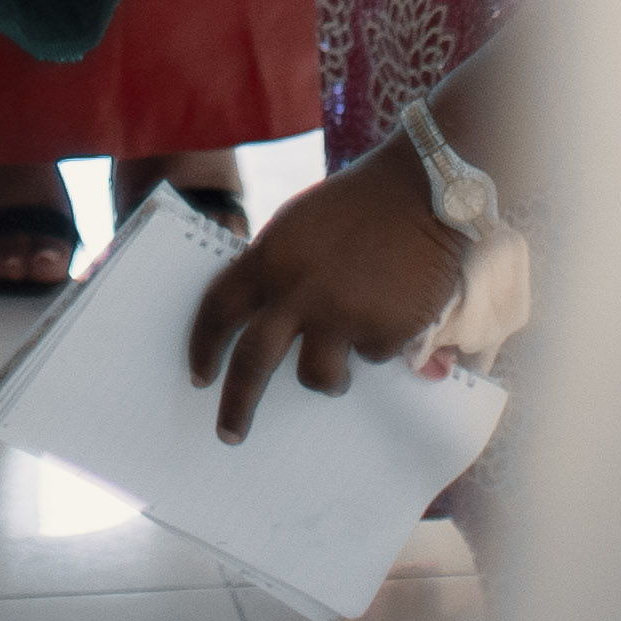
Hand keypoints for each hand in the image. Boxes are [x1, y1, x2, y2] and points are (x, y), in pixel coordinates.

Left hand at [184, 142, 466, 441]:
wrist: (421, 187)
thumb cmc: (358, 202)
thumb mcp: (300, 226)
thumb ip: (280, 269)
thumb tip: (269, 321)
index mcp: (269, 257)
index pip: (218, 309)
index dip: (203, 346)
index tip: (199, 376)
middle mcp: (297, 290)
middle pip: (254, 361)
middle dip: (237, 404)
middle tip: (229, 433)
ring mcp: (340, 314)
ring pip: (317, 376)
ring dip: (328, 377)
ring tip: (343, 363)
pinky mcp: (382, 331)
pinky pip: (372, 357)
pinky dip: (378, 345)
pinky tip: (392, 311)